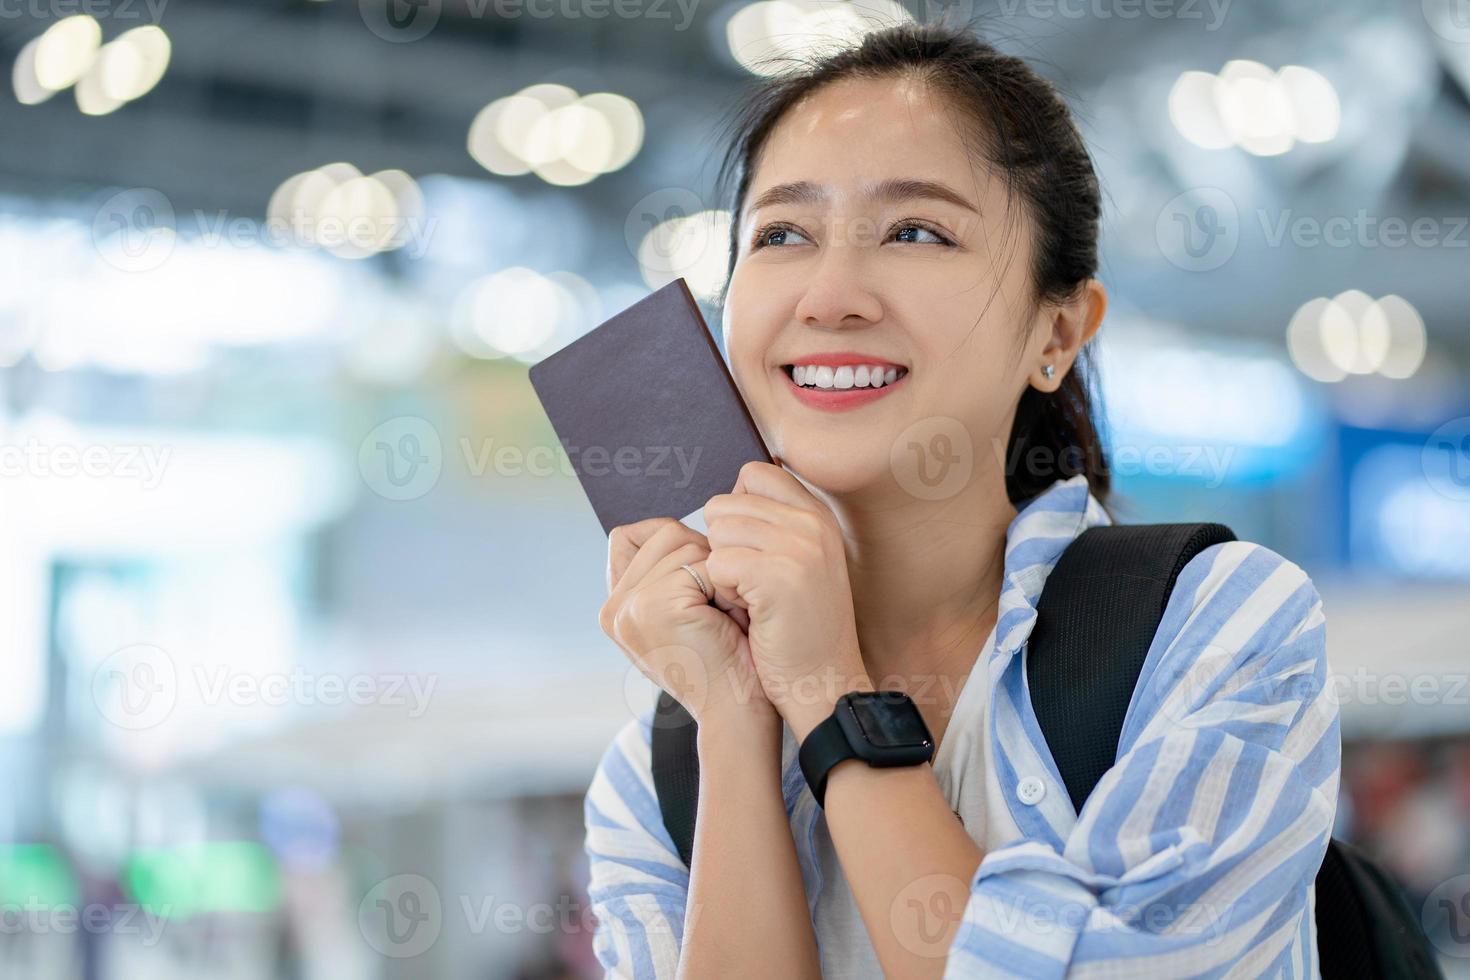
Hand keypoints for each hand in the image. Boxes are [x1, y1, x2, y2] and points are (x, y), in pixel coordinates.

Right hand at [600, 517, 773, 725]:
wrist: (739, 713)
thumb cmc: (727, 660)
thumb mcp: (687, 611)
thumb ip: (667, 571)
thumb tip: (686, 522)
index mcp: (614, 609)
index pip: (632, 534)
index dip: (676, 545)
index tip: (703, 585)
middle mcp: (613, 608)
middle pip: (663, 532)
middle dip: (704, 558)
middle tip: (720, 608)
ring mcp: (629, 608)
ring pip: (683, 542)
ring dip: (718, 572)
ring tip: (724, 615)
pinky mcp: (654, 606)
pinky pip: (702, 564)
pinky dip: (726, 586)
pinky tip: (729, 621)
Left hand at [703, 461, 870, 740]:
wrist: (824, 683)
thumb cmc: (800, 629)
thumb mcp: (800, 562)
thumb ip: (773, 524)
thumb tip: (724, 499)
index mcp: (817, 514)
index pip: (754, 474)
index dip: (735, 512)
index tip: (749, 552)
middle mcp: (812, 522)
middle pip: (725, 504)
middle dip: (723, 546)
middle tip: (750, 584)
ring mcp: (799, 546)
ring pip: (718, 532)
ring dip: (722, 570)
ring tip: (752, 599)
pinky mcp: (778, 575)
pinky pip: (717, 563)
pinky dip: (723, 592)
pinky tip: (750, 612)